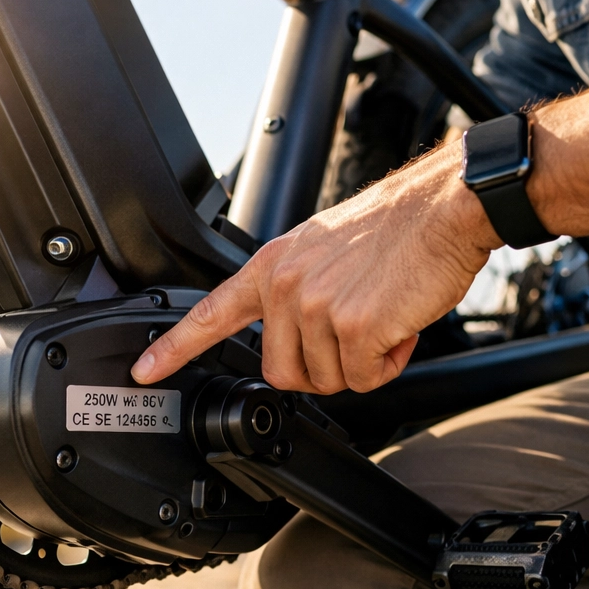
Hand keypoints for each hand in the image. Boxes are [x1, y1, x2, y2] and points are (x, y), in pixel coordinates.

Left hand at [131, 143, 502, 393]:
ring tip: (384, 318)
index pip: (212, 313)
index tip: (145, 371)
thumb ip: (298, 292)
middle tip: (357, 335)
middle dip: (323, 368)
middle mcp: (286, 285)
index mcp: (274, 264)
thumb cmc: (397, 230)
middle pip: (283, 372)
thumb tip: (300, 340)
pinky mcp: (354, 327)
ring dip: (362, 364)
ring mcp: (316, 307)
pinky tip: (400, 326)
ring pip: (327, 379)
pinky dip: (388, 365)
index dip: (175, 349)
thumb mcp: (326, 250)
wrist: (443, 208)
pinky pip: (364, 379)